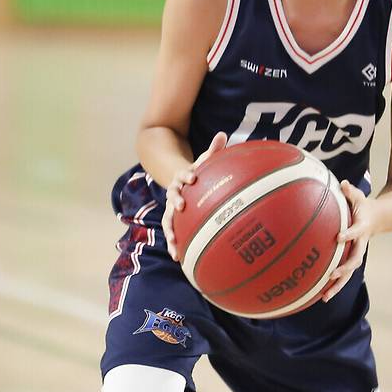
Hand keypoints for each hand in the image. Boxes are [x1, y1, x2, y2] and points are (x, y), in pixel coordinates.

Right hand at [163, 131, 227, 260]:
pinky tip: (178, 257)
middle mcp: (174, 193)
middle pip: (172, 197)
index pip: (183, 175)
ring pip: (168, 219)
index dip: (186, 176)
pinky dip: (174, 244)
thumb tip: (223, 134)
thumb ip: (213, 150)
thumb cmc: (198, 172)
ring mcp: (171, 207)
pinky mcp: (173, 219)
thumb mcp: (204, 161)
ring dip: (170, 231)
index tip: (192, 177)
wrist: (180, 181)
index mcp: (182, 179)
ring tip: (174, 244)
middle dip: (175, 202)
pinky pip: (172, 232)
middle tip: (180, 206)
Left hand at [321, 180, 375, 301]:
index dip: (349, 234)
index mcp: (362, 227)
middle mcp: (360, 243)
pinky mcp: (351, 259)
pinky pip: (343, 275)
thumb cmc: (363, 205)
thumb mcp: (359, 196)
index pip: (355, 232)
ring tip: (325, 297)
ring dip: (338, 286)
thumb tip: (342, 183)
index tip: (338, 237)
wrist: (379, 218)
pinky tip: (320, 296)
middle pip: (355, 260)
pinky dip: (334, 286)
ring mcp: (357, 253)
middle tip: (332, 274)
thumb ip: (350, 191)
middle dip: (344, 269)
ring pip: (349, 274)